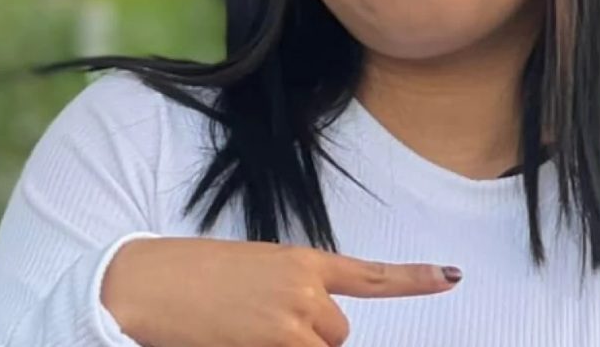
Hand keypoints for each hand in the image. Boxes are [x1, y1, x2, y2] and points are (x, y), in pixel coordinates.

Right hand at [102, 237, 460, 346]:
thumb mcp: (255, 271)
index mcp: (302, 261)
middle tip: (262, 325)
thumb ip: (295, 291)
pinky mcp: (273, 343)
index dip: (413, 278)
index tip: (451, 277)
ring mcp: (290, 318)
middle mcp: (305, 287)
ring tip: (248, 330)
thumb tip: (317, 326)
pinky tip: (246, 336)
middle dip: (311, 340)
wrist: (147, 282)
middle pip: (338, 336)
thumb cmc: (194, 277)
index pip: (367, 274)